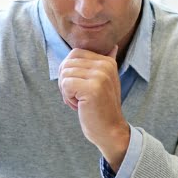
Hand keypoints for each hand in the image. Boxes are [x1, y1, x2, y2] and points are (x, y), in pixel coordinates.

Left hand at [57, 49, 130, 168]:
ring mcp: (99, 76)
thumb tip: (113, 47)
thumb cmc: (102, 107)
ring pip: (64, 74)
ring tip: (81, 102)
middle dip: (67, 82)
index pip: (74, 54)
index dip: (71, 71)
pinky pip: (65, 85)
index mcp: (107, 61)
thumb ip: (106, 64)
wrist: (110, 130)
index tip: (83, 87)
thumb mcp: (106, 82)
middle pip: (67, 63)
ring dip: (67, 92)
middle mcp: (105, 65)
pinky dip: (67, 98)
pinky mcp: (92, 88)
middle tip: (80, 96)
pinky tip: (80, 105)